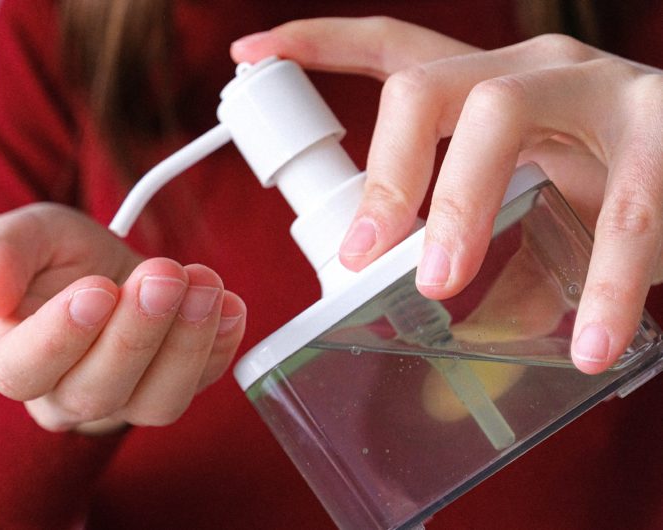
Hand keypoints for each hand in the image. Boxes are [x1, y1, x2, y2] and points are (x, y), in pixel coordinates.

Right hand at [0, 203, 245, 434]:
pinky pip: (199, 386)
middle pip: (96, 391)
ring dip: (187, 342)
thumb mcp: (17, 235)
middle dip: (137, 332)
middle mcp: (61, 394)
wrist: (97, 269)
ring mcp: (120, 401)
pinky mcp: (167, 390)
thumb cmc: (49, 260)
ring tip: (204, 285)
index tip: (96, 290)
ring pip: (155, 400)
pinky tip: (228, 304)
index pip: (22, 369)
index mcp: (7, 356)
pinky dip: (221, 347)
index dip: (59, 337)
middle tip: (163, 276)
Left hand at [232, 17, 662, 373]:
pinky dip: (602, 281)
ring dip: (461, 204)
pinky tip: (585, 343)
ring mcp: (603, 89)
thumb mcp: (536, 219)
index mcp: (489, 87)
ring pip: (503, 115)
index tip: (248, 54)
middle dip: (388, 169)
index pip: (394, 48)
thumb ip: (487, 277)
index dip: (319, 46)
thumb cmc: (615, 191)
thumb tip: (436, 380)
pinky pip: (625, 204)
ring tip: (441, 286)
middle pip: (431, 88)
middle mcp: (537, 71)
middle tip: (367, 254)